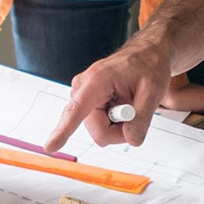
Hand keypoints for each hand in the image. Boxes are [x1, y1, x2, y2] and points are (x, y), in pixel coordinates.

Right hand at [42, 38, 173, 151]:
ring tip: (129, 104)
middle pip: (99, 131)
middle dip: (120, 130)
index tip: (50, 147)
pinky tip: (122, 106)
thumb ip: (142, 118)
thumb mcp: (153, 90)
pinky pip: (101, 127)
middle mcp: (83, 89)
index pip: (77, 109)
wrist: (145, 56)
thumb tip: (132, 140)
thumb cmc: (147, 66)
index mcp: (96, 80)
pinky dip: (116, 123)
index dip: (64, 130)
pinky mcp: (87, 104)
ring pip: (100, 132)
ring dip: (119, 126)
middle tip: (137, 111)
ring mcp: (83, 97)